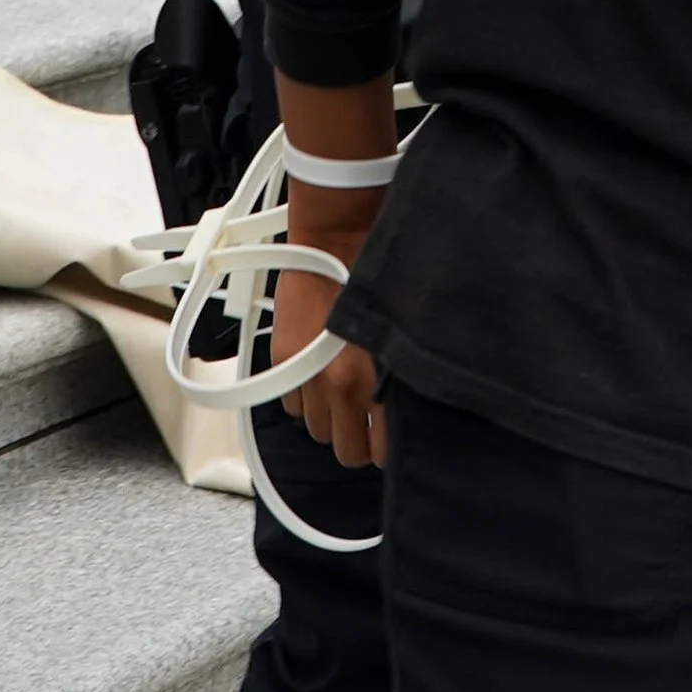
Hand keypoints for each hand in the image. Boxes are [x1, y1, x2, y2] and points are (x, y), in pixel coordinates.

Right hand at [275, 243, 384, 466]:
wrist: (338, 238)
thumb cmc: (378, 276)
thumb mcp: (404, 336)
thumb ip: (403, 383)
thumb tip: (410, 415)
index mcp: (376, 383)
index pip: (380, 453)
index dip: (386, 447)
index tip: (391, 437)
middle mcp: (339, 386)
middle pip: (346, 451)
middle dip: (358, 438)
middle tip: (369, 418)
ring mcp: (307, 376)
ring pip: (317, 431)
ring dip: (330, 417)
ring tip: (344, 390)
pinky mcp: (281, 361)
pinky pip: (292, 405)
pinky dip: (304, 396)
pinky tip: (320, 373)